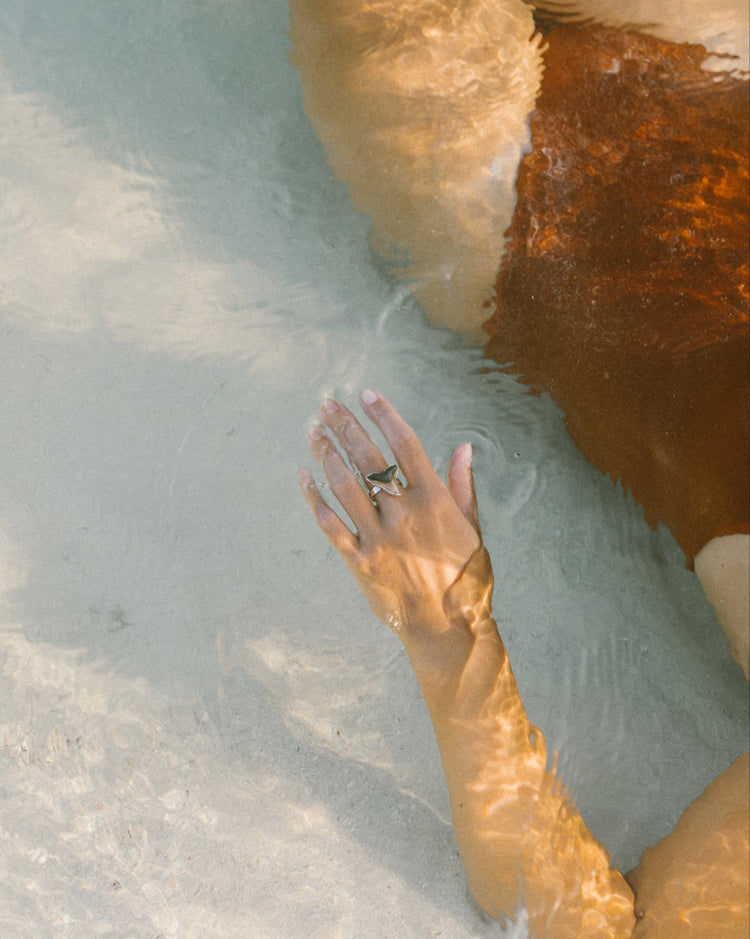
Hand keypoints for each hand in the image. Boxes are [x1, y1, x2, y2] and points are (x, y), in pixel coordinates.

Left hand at [299, 390, 493, 662]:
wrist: (447, 628)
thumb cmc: (466, 577)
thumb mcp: (473, 528)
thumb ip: (463, 485)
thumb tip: (463, 447)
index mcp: (434, 500)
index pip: (405, 444)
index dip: (384, 415)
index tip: (366, 393)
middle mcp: (404, 514)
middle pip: (369, 458)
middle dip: (345, 426)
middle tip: (327, 403)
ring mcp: (379, 538)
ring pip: (344, 485)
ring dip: (326, 454)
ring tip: (314, 432)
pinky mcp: (359, 561)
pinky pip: (330, 524)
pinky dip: (314, 498)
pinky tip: (304, 476)